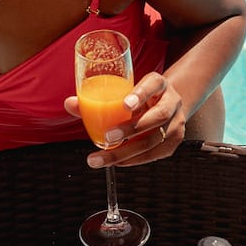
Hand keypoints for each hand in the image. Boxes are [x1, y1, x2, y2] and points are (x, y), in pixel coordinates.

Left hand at [64, 71, 187, 168]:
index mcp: (159, 83)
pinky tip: (117, 162)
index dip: (140, 94)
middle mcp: (172, 101)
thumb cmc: (136, 98)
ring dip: (127, 151)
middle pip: (157, 116)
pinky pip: (154, 154)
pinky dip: (134, 160)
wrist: (164, 104)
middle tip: (108, 137)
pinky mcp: (174, 141)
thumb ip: (95, 99)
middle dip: (132, 129)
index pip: (153, 84)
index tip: (125, 104)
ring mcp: (177, 122)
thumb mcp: (122, 92)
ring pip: (155, 139)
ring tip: (101, 158)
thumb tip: (69, 104)